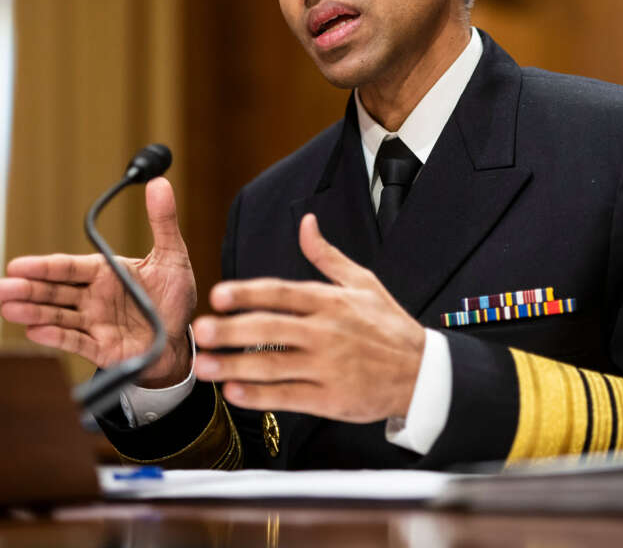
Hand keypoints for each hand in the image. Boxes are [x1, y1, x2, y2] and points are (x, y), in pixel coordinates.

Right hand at [0, 177, 196, 386]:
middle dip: (26, 290)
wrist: (180, 338)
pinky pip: (76, 342)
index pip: (67, 268)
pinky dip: (56, 337)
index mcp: (104, 273)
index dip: (42, 266)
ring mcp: (94, 323)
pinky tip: (34, 331)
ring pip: (58, 316)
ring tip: (7, 309)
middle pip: (54, 292)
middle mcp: (93, 297)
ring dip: (33, 313)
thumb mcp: (172, 255)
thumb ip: (163, 221)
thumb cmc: (173, 296)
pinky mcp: (101, 349)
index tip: (16, 265)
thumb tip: (159, 182)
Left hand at [192, 213, 425, 421]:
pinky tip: (234, 393)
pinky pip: (288, 397)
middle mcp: (327, 332)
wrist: (422, 372)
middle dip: (231, 330)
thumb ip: (326, 255)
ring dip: (234, 365)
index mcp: (331, 301)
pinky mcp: (331, 399)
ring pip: (273, 366)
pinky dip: (259, 396)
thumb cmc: (389, 325)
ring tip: (204, 366)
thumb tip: (306, 223)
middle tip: (199, 331)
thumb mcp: (363, 282)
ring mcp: (328, 368)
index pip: (281, 293)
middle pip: (270, 329)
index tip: (218, 294)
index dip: (247, 293)